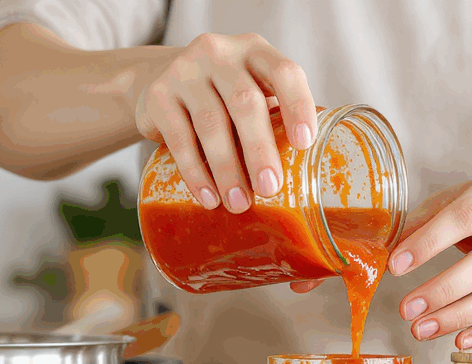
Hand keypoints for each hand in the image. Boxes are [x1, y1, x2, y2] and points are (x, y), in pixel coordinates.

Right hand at [136, 33, 317, 213]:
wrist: (159, 81)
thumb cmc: (222, 98)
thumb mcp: (251, 91)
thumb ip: (277, 116)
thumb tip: (313, 167)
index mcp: (254, 51)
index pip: (284, 72)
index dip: (297, 106)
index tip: (304, 144)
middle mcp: (219, 53)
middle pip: (245, 102)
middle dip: (259, 150)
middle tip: (270, 188)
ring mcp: (185, 71)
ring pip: (211, 123)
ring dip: (227, 169)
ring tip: (239, 204)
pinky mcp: (158, 95)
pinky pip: (179, 139)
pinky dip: (196, 173)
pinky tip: (209, 197)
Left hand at [390, 175, 471, 348]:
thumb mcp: (452, 201)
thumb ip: (420, 222)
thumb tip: (385, 251)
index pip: (465, 217)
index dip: (428, 244)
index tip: (395, 266)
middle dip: (443, 291)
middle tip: (407, 310)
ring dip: (459, 317)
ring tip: (422, 329)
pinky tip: (460, 341)